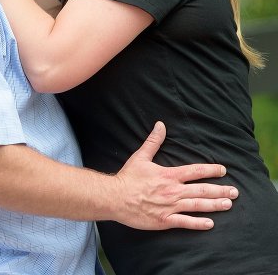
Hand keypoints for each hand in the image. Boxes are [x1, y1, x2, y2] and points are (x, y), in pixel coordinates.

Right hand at [112, 121, 237, 229]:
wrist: (114, 197)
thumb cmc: (127, 178)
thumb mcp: (140, 157)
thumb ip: (153, 142)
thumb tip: (160, 125)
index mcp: (169, 175)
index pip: (195, 171)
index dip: (211, 170)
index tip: (223, 170)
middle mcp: (173, 191)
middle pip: (202, 190)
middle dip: (220, 190)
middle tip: (234, 191)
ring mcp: (170, 206)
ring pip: (198, 206)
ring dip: (215, 205)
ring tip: (228, 204)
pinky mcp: (164, 220)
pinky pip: (185, 222)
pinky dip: (198, 223)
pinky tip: (210, 224)